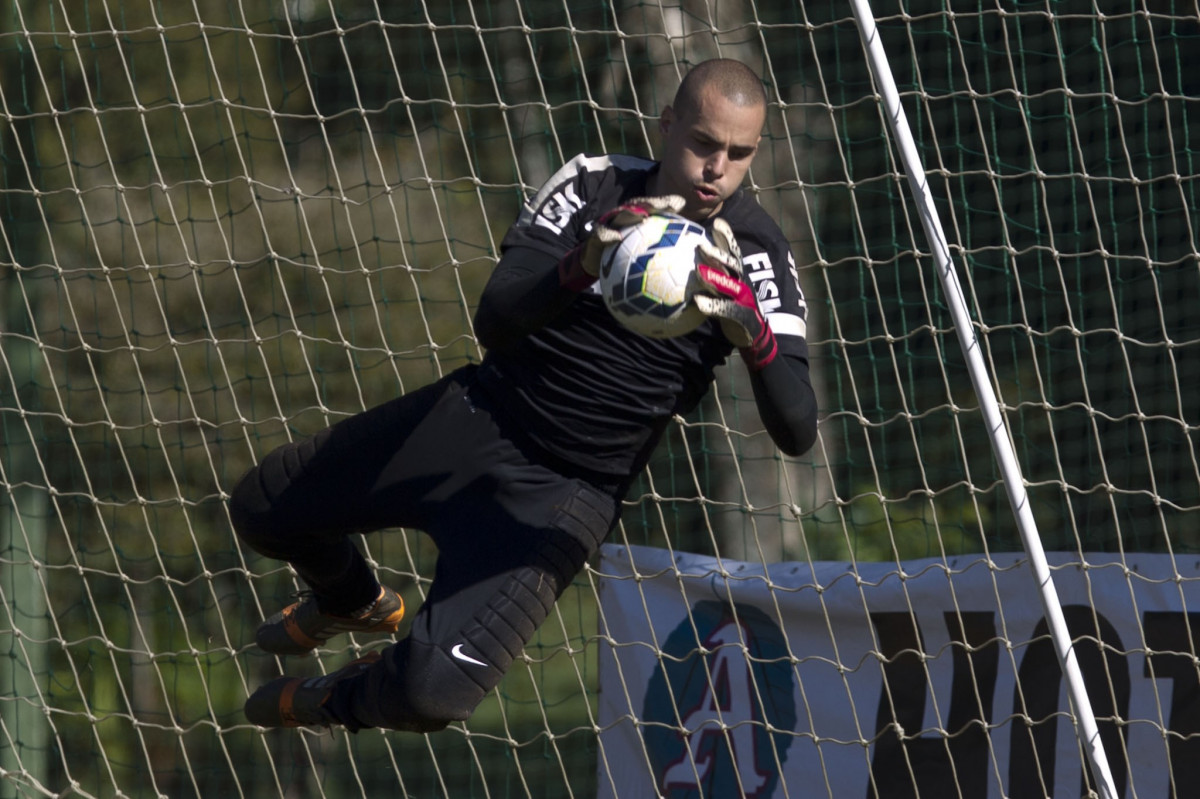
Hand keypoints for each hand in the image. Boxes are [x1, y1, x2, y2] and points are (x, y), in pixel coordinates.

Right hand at [557, 195, 685, 289]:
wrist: (595, 264)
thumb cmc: (621, 259)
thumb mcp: (640, 255)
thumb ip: (657, 250)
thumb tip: (683, 257)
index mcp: (635, 219)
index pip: (652, 208)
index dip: (665, 203)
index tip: (679, 203)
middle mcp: (623, 218)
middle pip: (637, 206)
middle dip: (651, 203)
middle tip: (663, 206)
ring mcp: (609, 225)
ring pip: (620, 215)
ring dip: (630, 213)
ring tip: (642, 216)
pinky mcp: (596, 236)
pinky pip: (601, 234)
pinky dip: (608, 235)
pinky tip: (616, 238)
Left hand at [689, 218, 777, 369]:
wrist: (755, 338)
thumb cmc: (734, 310)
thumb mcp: (724, 292)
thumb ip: (711, 277)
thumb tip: (687, 264)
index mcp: (739, 276)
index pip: (733, 253)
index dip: (727, 237)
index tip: (716, 223)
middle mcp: (743, 284)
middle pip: (732, 265)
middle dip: (719, 253)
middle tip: (701, 245)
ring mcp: (745, 300)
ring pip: (730, 285)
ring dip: (715, 277)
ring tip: (698, 271)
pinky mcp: (743, 317)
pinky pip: (727, 310)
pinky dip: (713, 305)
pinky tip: (698, 302)